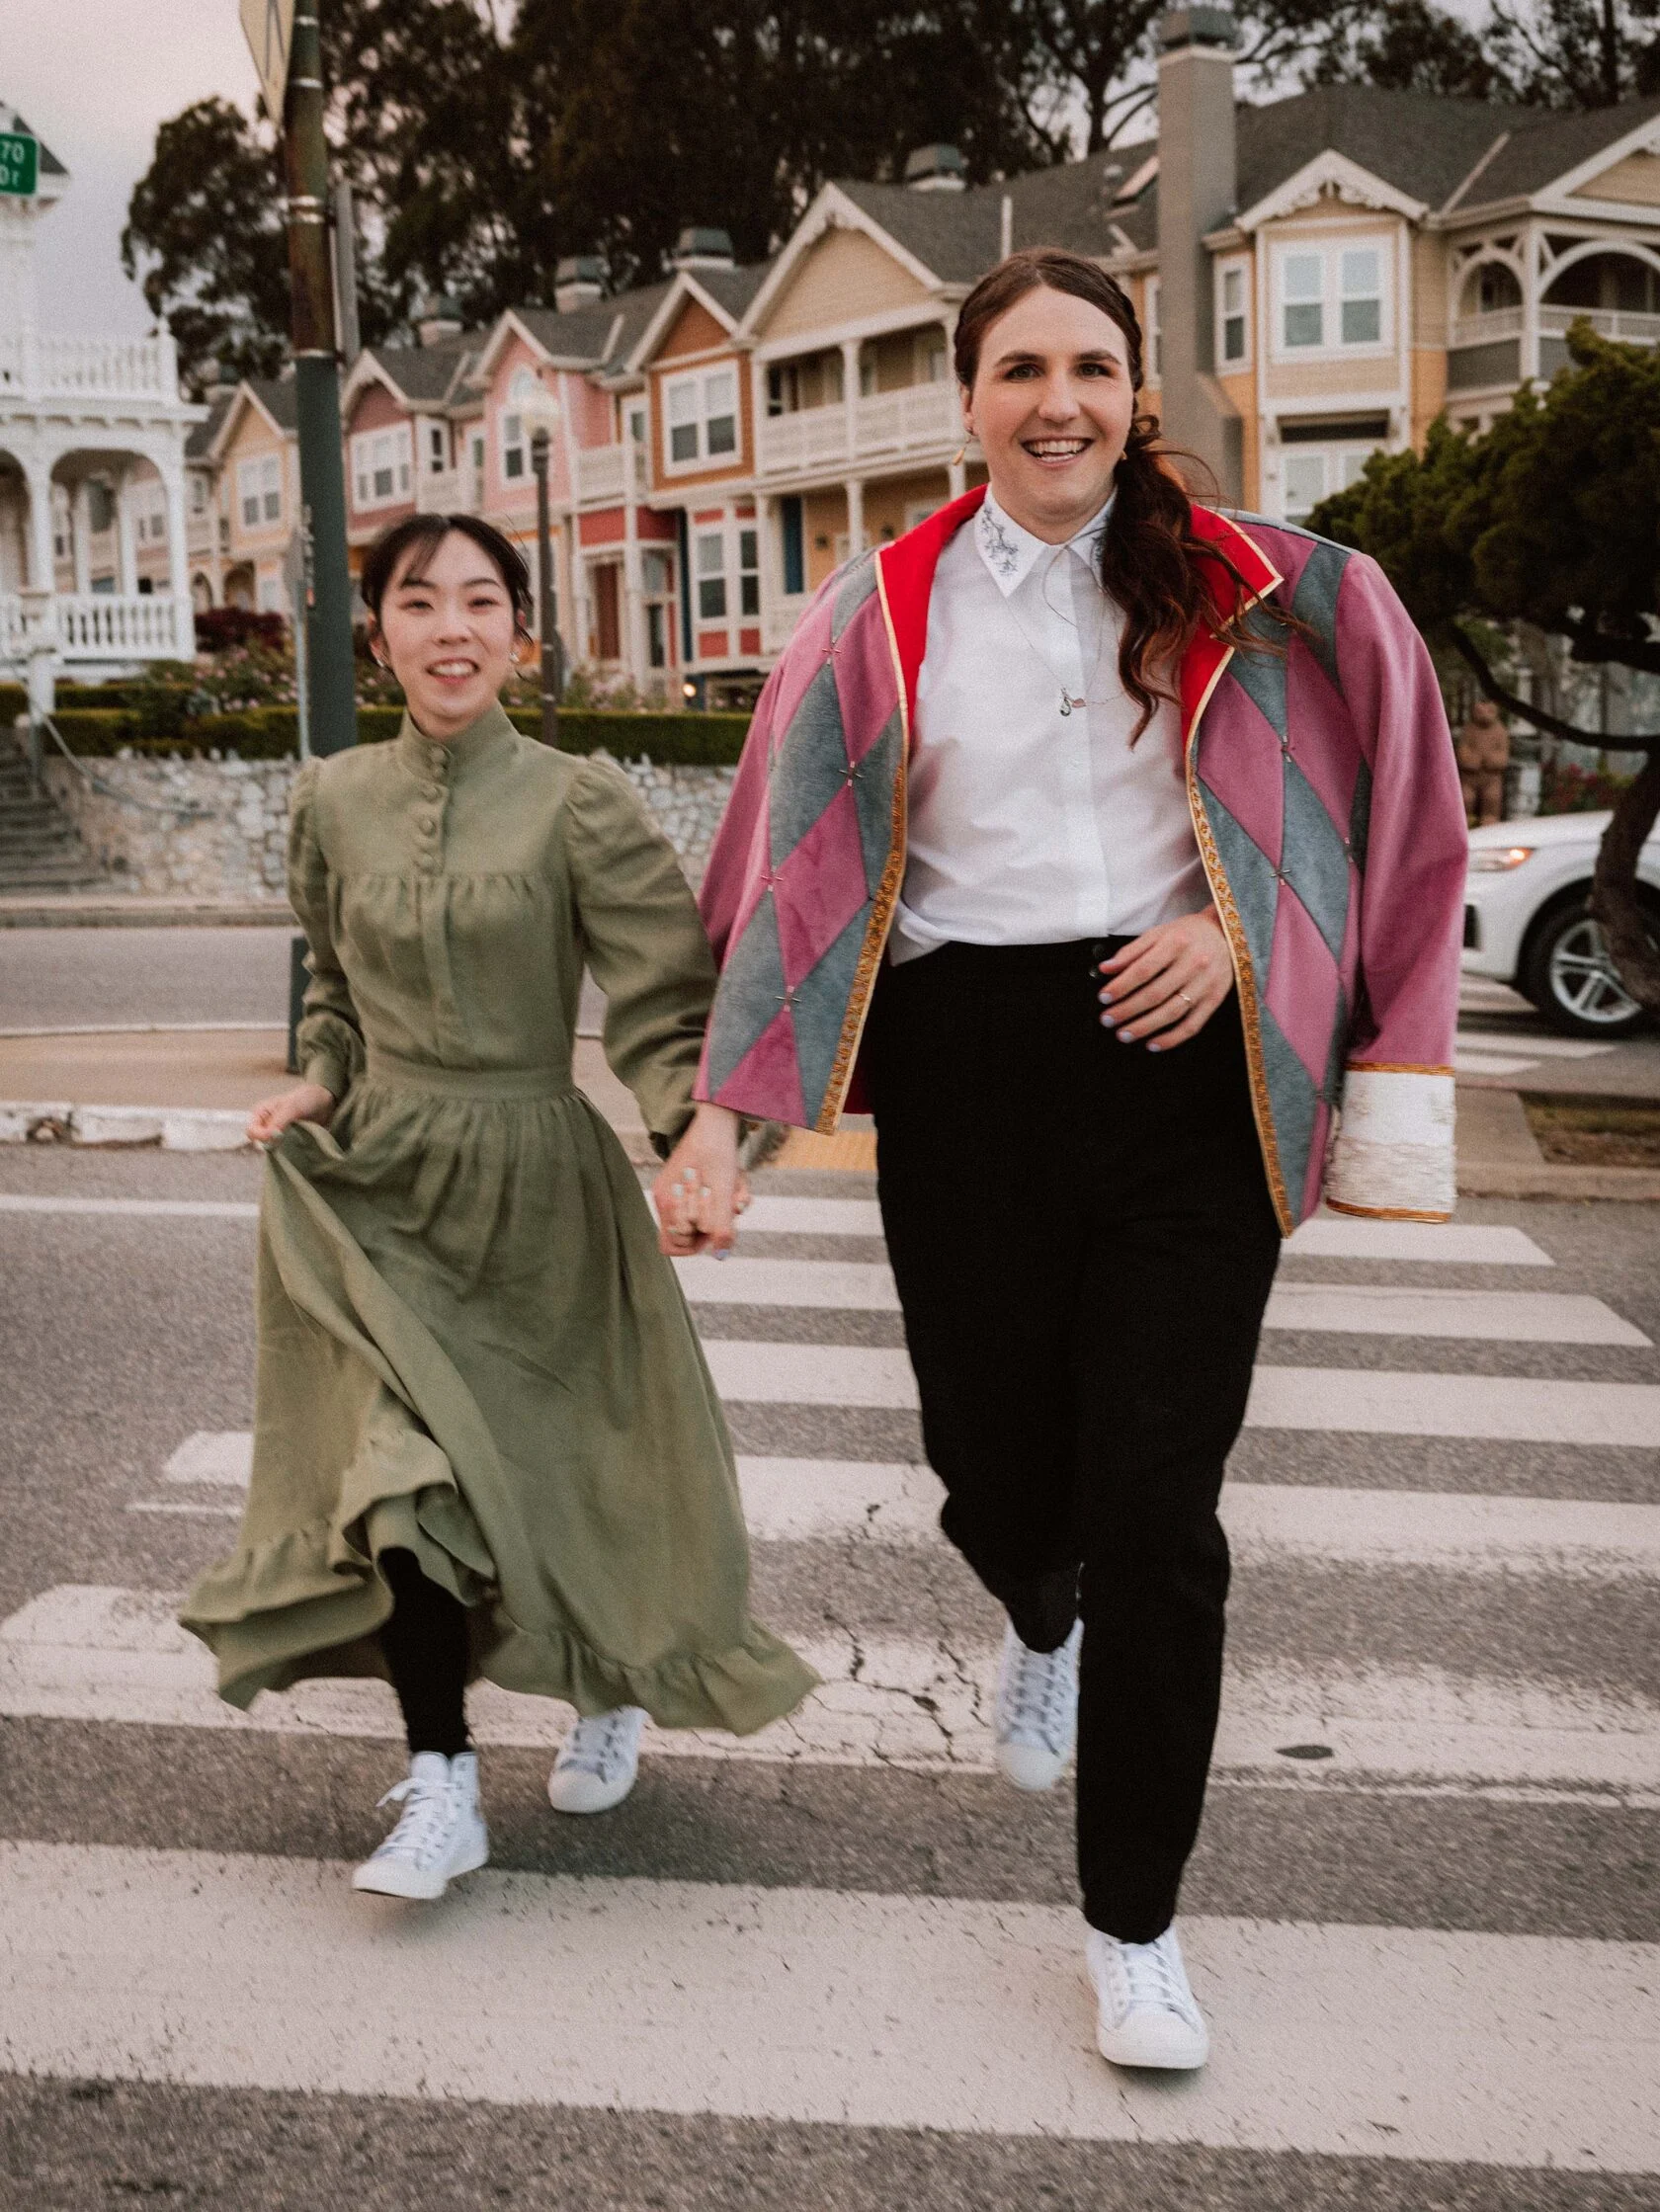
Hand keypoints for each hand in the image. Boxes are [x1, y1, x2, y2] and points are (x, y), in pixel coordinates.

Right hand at [246, 1082, 335, 1146]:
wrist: (324, 1102)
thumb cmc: (305, 1098)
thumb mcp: (291, 1106)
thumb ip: (278, 1121)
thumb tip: (268, 1138)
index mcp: (260, 1114)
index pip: (251, 1132)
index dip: (261, 1136)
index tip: (278, 1136)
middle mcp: (265, 1126)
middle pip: (261, 1144)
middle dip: (273, 1145)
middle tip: (289, 1141)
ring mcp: (277, 1136)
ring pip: (273, 1150)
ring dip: (283, 1149)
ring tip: (297, 1143)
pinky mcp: (288, 1143)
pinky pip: (284, 1153)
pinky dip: (291, 1152)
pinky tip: (300, 1147)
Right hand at [654, 1103, 748, 1257]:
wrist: (718, 1120)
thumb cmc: (718, 1153)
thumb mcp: (723, 1191)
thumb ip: (721, 1225)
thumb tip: (720, 1256)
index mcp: (666, 1201)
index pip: (671, 1246)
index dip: (695, 1244)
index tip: (715, 1227)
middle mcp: (666, 1198)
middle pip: (688, 1234)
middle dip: (714, 1224)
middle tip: (730, 1205)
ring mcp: (675, 1190)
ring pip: (700, 1219)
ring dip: (724, 1211)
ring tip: (736, 1192)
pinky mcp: (687, 1183)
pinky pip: (704, 1203)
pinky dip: (724, 1198)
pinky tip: (735, 1184)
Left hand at [1097, 908, 1233, 1049]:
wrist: (1226, 935)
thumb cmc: (1187, 934)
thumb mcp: (1158, 933)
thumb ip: (1131, 951)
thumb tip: (1105, 969)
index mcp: (1176, 944)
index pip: (1143, 970)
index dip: (1121, 986)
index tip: (1103, 998)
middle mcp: (1193, 964)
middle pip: (1155, 994)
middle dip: (1127, 1010)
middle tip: (1107, 1020)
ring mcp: (1206, 984)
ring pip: (1172, 1012)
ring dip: (1145, 1027)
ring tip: (1123, 1034)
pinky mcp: (1215, 999)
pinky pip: (1193, 1025)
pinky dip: (1172, 1039)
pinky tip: (1152, 1044)